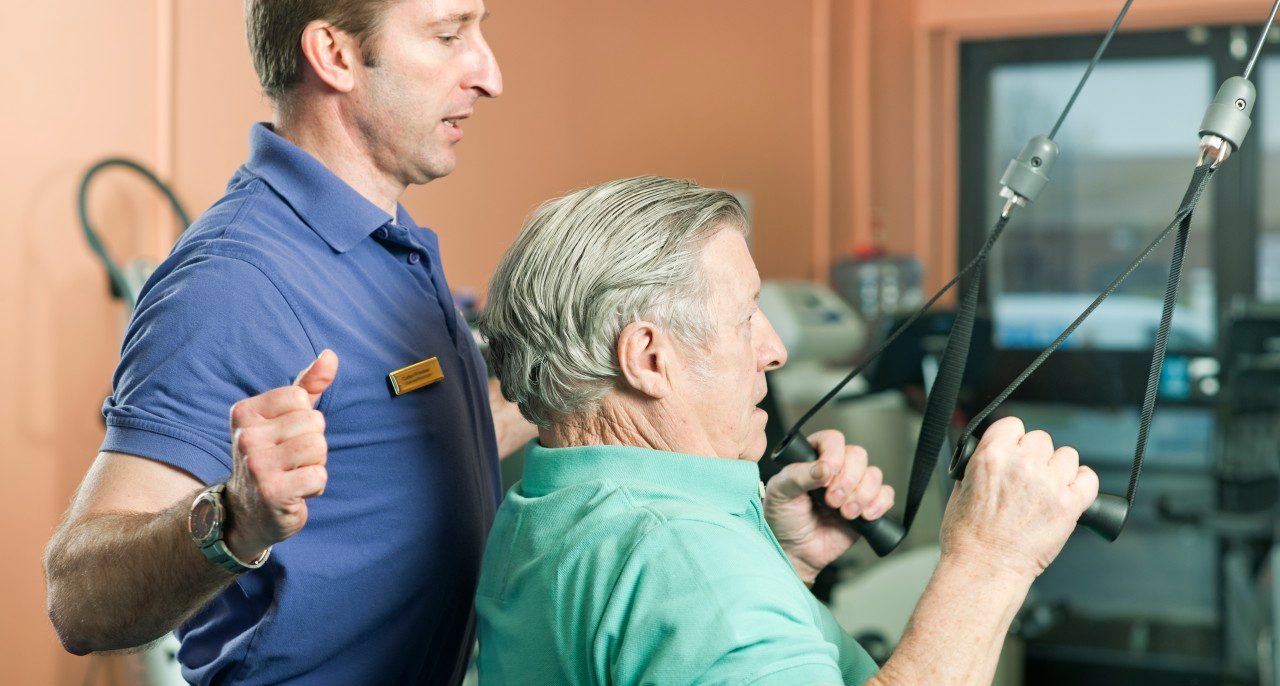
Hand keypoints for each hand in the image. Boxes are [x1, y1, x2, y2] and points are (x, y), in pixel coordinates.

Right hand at [222, 350, 338, 560]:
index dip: (305, 420)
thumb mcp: (286, 418)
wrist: (249, 512)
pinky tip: (296, 492)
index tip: (286, 438)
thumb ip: (308, 385)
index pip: (301, 398)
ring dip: (316, 464)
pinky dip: (316, 486)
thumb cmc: (274, 457)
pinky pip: (319, 475)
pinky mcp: (271, 492)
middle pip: (314, 423)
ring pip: (318, 447)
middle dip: (314, 444)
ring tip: (294, 474)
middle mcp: (246, 436)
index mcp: (246, 412)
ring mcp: (256, 464)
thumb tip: (331, 355)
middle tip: (291, 461)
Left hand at [764, 430, 894, 584]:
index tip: (827, 476)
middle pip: (858, 455)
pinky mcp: (867, 505)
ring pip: (874, 474)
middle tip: (831, 501)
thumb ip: (798, 476)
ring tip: (845, 514)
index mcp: (812, 457)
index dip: (834, 455)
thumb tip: (824, 467)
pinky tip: (864, 516)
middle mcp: (836, 468)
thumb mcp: (780, 494)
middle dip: (848, 480)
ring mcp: (853, 486)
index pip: (832, 440)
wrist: (795, 552)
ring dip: (862, 495)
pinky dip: (879, 504)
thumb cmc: (782, 519)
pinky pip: (886, 495)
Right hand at [941, 416, 1098, 581]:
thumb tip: (990, 459)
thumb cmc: (968, 537)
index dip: (1014, 438)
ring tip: (1049, 487)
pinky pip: (1089, 479)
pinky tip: (1071, 491)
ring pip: (1067, 455)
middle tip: (1029, 476)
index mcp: (992, 456)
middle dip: (1035, 455)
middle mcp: (1023, 465)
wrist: (984, 567)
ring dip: (1059, 468)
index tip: (1014, 449)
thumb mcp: (959, 490)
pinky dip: (1083, 483)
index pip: (1012, 425)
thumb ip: (979, 467)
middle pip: (1041, 438)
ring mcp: (1048, 484)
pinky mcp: (1069, 505)